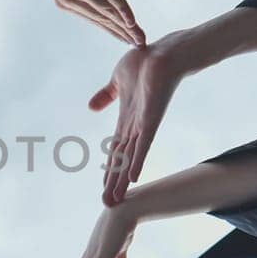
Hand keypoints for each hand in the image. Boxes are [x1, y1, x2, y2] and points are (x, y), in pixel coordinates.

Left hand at [33, 0, 144, 44]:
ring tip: (140, 37)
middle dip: (123, 34)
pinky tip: (132, 21)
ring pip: (108, 12)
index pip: (93, 19)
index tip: (126, 40)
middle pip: (103, 20)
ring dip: (127, 26)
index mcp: (63, 1)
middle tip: (140, 44)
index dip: (111, 30)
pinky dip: (123, 9)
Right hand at [91, 35, 190, 205]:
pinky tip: (135, 177)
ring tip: (116, 200)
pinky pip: (144, 143)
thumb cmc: (144, 63)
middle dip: (114, 183)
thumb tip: (91, 107)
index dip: (109, 170)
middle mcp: (136, 127)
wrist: (165, 52)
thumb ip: (105, 96)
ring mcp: (145, 124)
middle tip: (107, 205)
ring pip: (131, 158)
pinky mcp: (152, 117)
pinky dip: (138, 160)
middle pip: (122, 161)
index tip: (104, 189)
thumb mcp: (116, 81)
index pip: (116, 151)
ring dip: (122, 180)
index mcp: (127, 120)